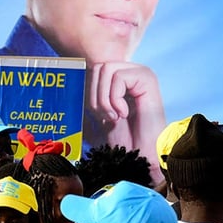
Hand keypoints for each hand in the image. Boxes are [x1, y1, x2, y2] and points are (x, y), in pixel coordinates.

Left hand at [86, 61, 165, 179]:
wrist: (141, 155)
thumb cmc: (123, 139)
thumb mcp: (101, 115)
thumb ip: (91, 97)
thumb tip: (74, 80)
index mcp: (120, 79)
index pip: (93, 70)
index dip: (88, 93)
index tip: (98, 116)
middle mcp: (131, 72)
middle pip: (98, 67)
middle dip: (94, 95)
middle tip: (106, 118)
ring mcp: (140, 73)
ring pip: (105, 69)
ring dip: (104, 98)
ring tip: (114, 117)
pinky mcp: (148, 78)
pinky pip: (118, 77)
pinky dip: (115, 99)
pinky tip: (124, 114)